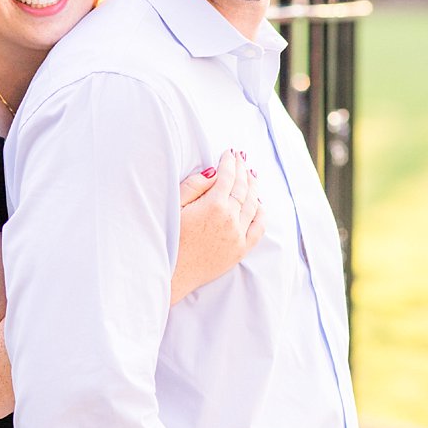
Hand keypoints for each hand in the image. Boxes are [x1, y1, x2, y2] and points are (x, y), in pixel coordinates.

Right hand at [172, 149, 264, 301]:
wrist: (172, 275)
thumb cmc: (167, 239)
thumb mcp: (174, 208)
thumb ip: (194, 187)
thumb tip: (213, 173)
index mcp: (213, 205)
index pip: (227, 177)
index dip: (229, 162)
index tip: (229, 152)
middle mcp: (230, 219)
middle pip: (242, 188)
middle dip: (242, 170)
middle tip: (241, 158)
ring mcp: (238, 235)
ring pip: (253, 205)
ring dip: (253, 187)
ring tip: (251, 175)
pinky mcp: (240, 250)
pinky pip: (258, 228)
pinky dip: (261, 213)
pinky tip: (259, 203)